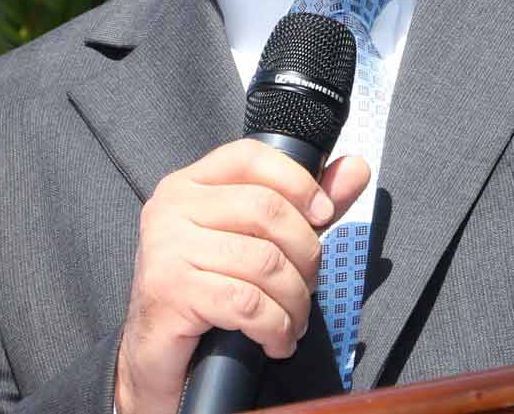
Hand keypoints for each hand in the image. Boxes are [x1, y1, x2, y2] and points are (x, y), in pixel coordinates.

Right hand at [115, 141, 370, 413]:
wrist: (157, 358)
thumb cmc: (208, 294)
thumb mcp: (256, 243)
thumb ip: (305, 206)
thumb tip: (356, 169)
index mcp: (190, 184)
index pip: (251, 157)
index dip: (298, 181)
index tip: (325, 213)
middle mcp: (172, 206)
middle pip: (266, 209)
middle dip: (306, 254)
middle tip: (309, 286)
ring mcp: (167, 247)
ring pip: (263, 262)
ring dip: (295, 300)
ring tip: (295, 321)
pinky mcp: (170, 291)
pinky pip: (246, 303)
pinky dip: (275, 327)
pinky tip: (276, 341)